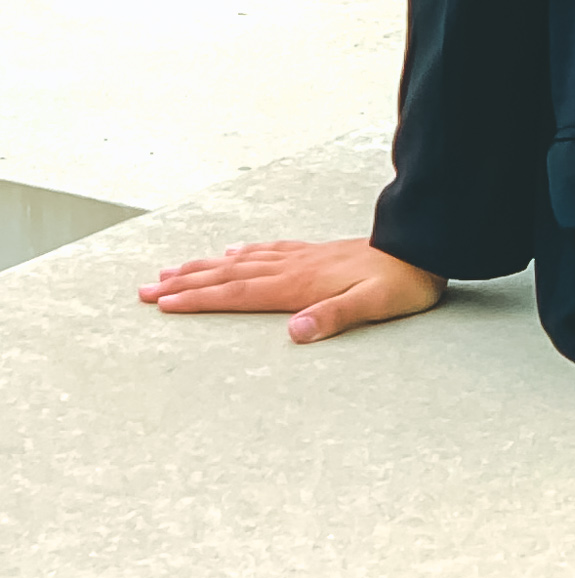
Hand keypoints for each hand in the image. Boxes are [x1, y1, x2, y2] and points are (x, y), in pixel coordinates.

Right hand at [137, 237, 445, 342]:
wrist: (425, 244)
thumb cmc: (403, 281)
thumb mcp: (374, 305)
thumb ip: (334, 317)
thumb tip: (294, 332)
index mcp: (301, 284)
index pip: (239, 293)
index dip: (199, 300)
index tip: (161, 304)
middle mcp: (295, 267)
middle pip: (229, 275)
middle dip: (186, 283)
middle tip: (145, 288)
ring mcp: (305, 256)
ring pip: (242, 260)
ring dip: (205, 267)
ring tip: (173, 269)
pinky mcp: (317, 252)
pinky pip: (268, 251)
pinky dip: (243, 253)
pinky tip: (234, 252)